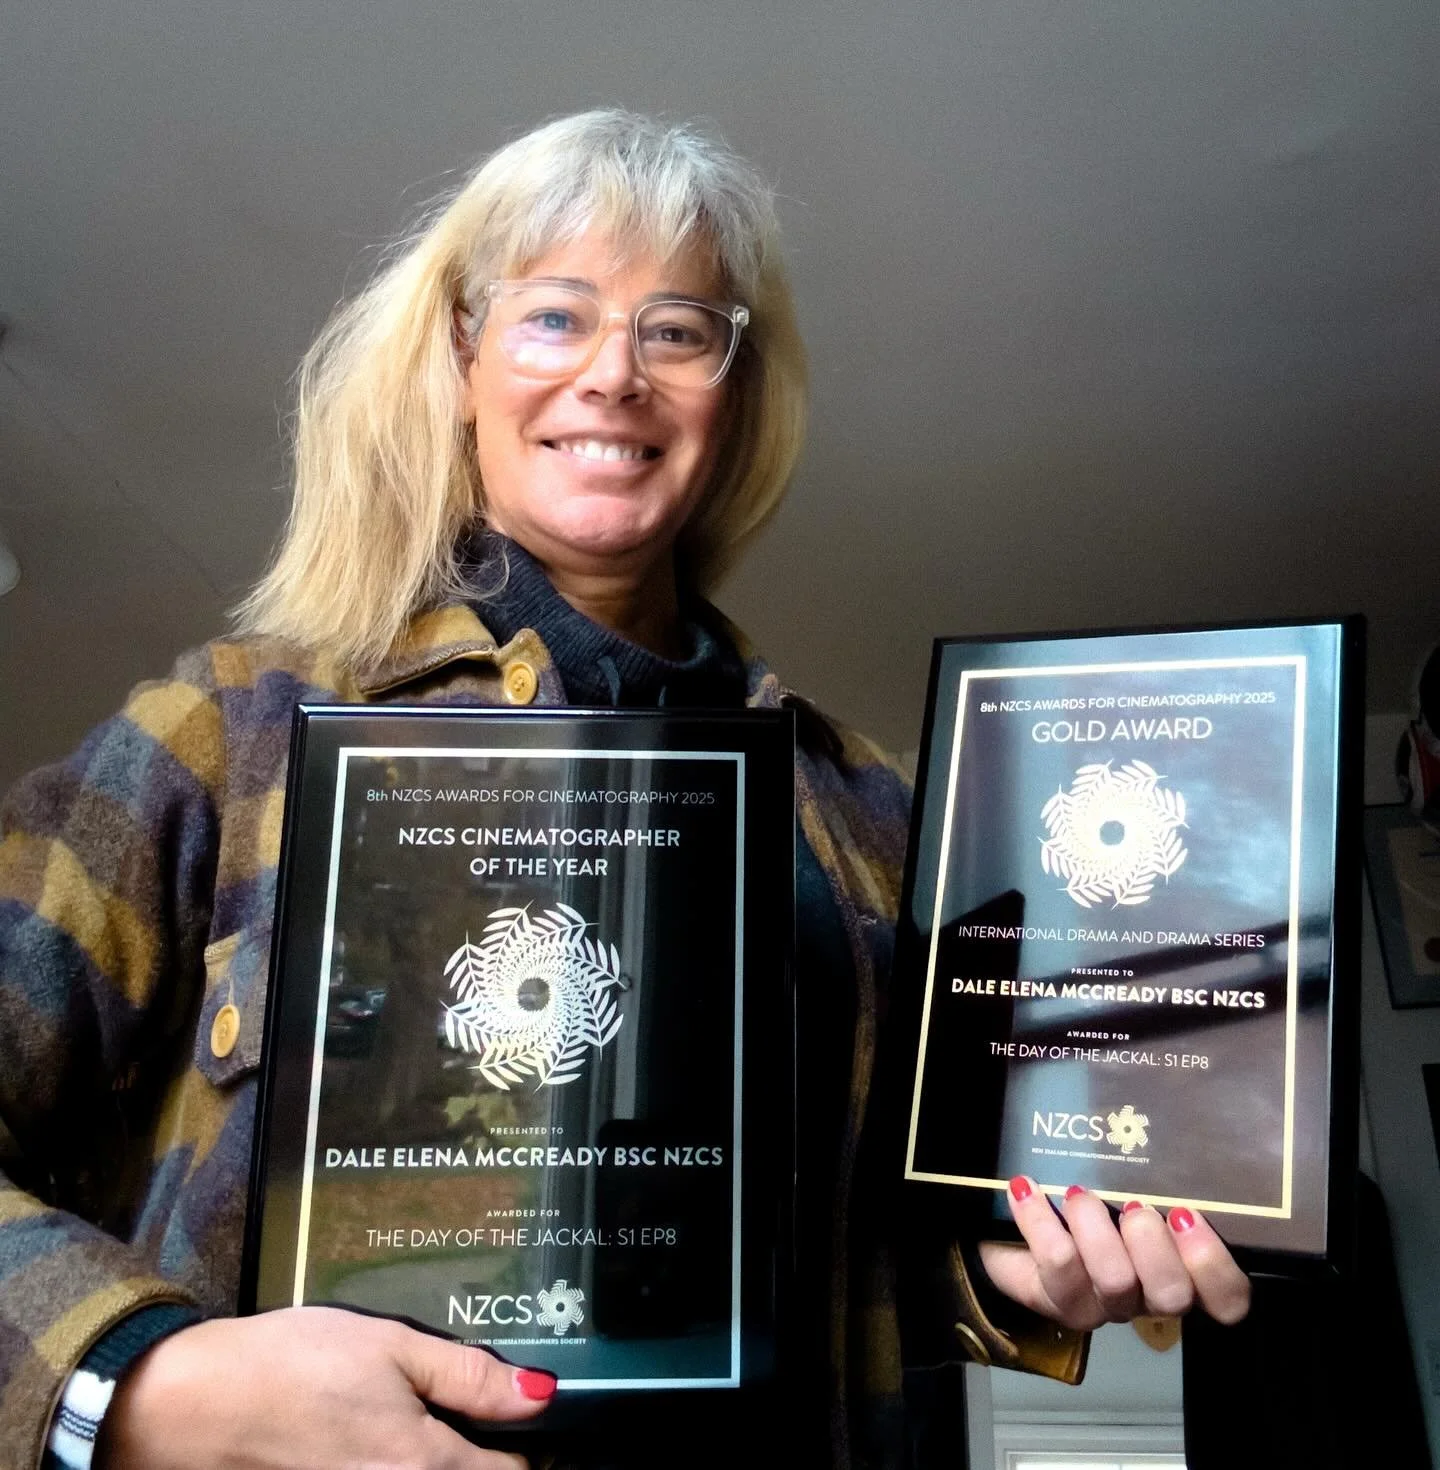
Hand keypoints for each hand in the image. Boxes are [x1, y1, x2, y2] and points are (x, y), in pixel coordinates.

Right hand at [97, 1306, 554, 1469]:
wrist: (192, 1407)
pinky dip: (389, 1468)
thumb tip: (539, 1394)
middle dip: (476, 1457)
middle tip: (462, 1420)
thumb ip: (470, 1376)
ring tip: (401, 1424)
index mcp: (424, 1466)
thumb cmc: (291, 1366)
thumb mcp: (391, 1347)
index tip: (513, 1420)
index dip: (519, 1444)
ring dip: (434, 1462)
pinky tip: (367, 1439)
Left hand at [978, 1178, 1250, 1330]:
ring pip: (1115, 1283)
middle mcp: (1148, 1297)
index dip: (1214, 1267)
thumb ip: (1157, 1167)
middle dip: (1153, 1247)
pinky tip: (1026, 1188)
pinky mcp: (1057, 1300)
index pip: (1228, 1299)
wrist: (1023, 1226)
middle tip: (1132, 1205)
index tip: (1186, 1216)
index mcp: (1182, 1271)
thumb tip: (1167, 1115)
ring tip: (1077, 1193)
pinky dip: (1040, 1222)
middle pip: (1172, 1295)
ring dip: (1096, 1231)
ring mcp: (1103, 1305)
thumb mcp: (1132, 1179)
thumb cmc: (1094, 1196)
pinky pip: (1054, 1269)